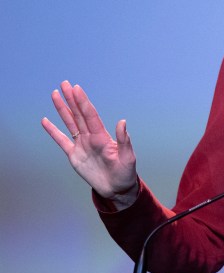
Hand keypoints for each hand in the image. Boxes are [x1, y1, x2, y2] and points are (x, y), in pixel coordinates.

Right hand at [41, 81, 138, 208]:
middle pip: (79, 114)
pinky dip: (53, 131)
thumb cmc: (125, 173)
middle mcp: (91, 137)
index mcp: (102, 136)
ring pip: (69, 123)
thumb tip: (122, 122)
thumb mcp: (128, 157)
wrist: (116, 188)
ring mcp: (82, 145)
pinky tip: (45, 121)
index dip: (83, 102)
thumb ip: (123, 140)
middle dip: (71, 99)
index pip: (90, 115)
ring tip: (54, 95)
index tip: (76, 88)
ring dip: (62, 109)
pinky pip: (61, 141)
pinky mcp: (74, 155)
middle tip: (64, 84)